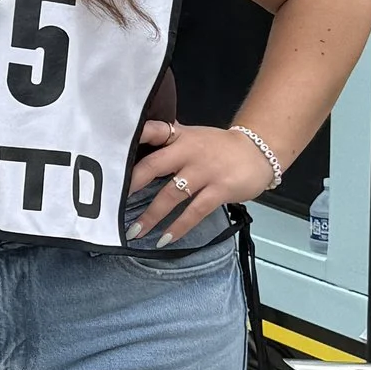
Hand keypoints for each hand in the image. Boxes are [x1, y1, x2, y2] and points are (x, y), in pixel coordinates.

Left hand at [126, 117, 276, 241]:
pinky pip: (195, 211)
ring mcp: (205, 171)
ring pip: (171, 194)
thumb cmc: (219, 147)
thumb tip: (137, 149)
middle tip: (113, 203)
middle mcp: (189, 151)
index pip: (153, 130)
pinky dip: (179, 227)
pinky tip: (165, 239)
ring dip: (151, 215)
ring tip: (135, 231)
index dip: (133, 139)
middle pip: (153, 165)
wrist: (259, 151)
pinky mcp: (220, 189)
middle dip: (132, 185)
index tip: (111, 153)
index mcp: (179, 136)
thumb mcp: (193, 136)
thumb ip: (168, 141)